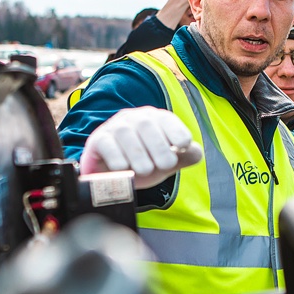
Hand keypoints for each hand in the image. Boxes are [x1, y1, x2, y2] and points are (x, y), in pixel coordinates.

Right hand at [79, 106, 203, 188]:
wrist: (111, 174)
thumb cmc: (142, 162)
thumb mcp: (166, 161)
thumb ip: (184, 157)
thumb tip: (196, 152)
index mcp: (154, 120)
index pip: (166, 119)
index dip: (176, 130)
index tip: (182, 146)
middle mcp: (134, 119)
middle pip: (146, 124)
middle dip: (159, 145)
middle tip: (166, 165)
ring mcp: (114, 128)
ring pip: (125, 133)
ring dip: (138, 153)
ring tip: (145, 170)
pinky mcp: (98, 140)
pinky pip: (106, 144)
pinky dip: (117, 157)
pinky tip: (124, 168)